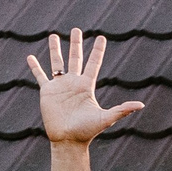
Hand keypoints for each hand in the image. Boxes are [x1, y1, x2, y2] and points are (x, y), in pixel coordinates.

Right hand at [28, 29, 143, 148]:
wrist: (69, 140)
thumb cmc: (87, 131)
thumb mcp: (106, 118)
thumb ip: (122, 110)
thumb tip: (141, 105)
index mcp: (87, 86)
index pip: (93, 64)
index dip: (97, 51)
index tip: (101, 37)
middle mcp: (74, 83)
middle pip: (75, 58)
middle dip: (76, 44)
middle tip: (76, 30)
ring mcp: (60, 86)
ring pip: (57, 63)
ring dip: (55, 50)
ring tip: (54, 36)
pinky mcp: (47, 91)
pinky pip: (40, 76)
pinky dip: (35, 67)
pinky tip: (30, 57)